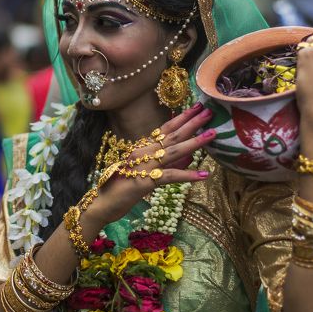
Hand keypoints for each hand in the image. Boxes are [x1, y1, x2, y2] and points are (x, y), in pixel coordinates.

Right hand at [85, 104, 214, 227]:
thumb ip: (164, 164)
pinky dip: (187, 175)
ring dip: (194, 142)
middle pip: (171, 135)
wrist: (100, 204)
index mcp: (141, 148)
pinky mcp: (144, 182)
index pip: (164, 129)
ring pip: (173, 151)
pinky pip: (170, 176)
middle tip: (209, 112)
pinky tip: (203, 175)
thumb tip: (187, 158)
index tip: (197, 108)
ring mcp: (143, 166)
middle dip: (191, 123)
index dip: (181, 118)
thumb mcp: (143, 173)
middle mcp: (142, 152)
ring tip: (212, 134)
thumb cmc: (120, 189)